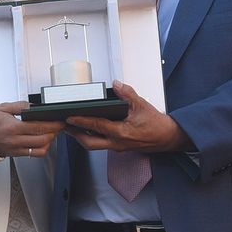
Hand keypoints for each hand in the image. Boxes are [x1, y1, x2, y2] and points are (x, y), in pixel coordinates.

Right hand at [0, 102, 65, 157]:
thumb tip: (33, 106)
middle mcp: (15, 140)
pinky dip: (42, 148)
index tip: (59, 121)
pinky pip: (34, 154)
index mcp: (13, 127)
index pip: (38, 127)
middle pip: (42, 139)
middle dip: (54, 132)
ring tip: (51, 133)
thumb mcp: (3, 108)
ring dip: (49, 141)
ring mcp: (16, 148)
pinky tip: (43, 141)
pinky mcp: (17, 154)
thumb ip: (20, 106)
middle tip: (59, 126)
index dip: (52, 124)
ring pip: (40, 149)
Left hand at [66, 82, 190, 152]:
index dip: (81, 121)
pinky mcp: (119, 147)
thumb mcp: (142, 105)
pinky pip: (101, 144)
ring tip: (71, 127)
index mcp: (121, 133)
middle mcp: (117, 143)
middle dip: (74, 135)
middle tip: (64, 125)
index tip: (69, 117)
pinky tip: (87, 129)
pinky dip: (91, 136)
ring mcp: (117, 147)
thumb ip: (128, 94)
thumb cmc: (156, 124)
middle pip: (89, 143)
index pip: (96, 126)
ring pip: (94, 145)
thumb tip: (116, 84)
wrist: (167, 137)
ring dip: (81, 137)